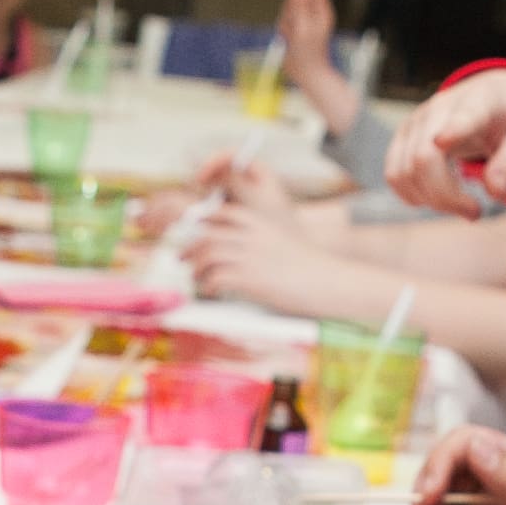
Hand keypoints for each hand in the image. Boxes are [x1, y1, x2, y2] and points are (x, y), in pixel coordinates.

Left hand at [184, 201, 377, 320]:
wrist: (324, 279)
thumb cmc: (303, 263)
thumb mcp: (276, 238)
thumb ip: (252, 237)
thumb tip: (227, 246)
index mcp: (256, 221)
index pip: (216, 214)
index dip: (198, 223)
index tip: (190, 233)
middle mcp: (249, 235)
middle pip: (206, 236)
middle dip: (189, 248)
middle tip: (182, 258)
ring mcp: (248, 256)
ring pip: (206, 256)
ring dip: (196, 269)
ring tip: (196, 277)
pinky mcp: (249, 278)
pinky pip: (215, 278)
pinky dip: (207, 285)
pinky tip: (211, 290)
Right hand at [277, 0, 338, 81]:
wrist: (305, 73)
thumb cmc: (308, 53)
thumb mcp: (303, 26)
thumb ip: (299, 6)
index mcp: (323, 12)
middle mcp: (314, 15)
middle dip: (291, 8)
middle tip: (294, 23)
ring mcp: (304, 22)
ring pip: (289, 10)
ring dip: (286, 20)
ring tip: (291, 35)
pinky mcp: (295, 30)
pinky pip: (284, 21)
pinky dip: (283, 29)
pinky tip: (288, 39)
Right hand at [386, 73, 505, 213]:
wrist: (492, 93)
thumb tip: (495, 193)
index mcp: (480, 102)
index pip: (464, 116)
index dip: (453, 130)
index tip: (443, 142)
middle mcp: (440, 107)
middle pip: (424, 158)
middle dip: (447, 198)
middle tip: (476, 213)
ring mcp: (416, 121)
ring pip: (404, 172)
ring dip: (432, 201)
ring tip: (462, 205)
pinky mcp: (402, 136)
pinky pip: (394, 175)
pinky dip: (414, 195)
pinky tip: (440, 197)